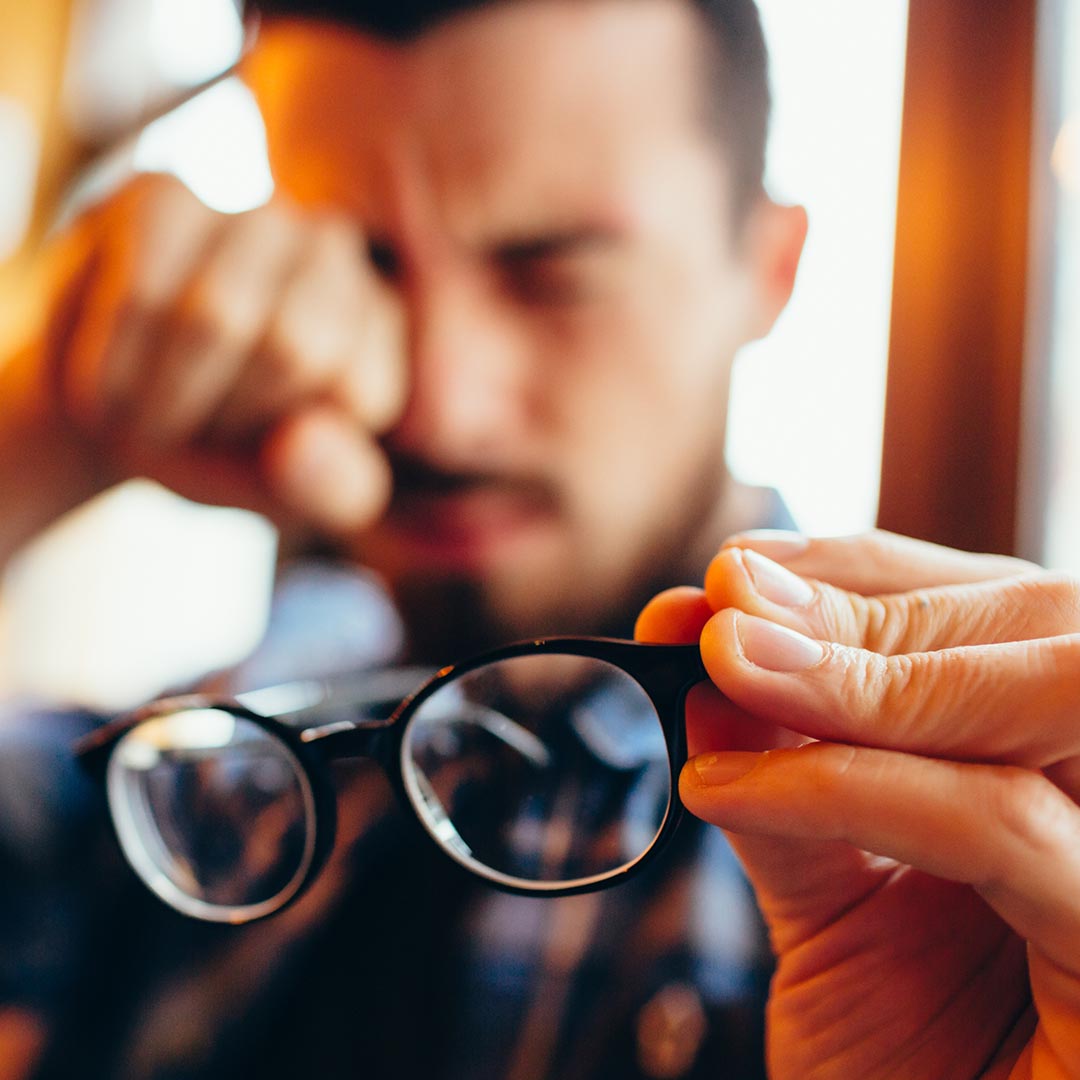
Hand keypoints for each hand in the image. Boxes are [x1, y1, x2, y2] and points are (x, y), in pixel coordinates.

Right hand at [7, 172, 405, 549]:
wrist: (113, 412)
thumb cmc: (223, 451)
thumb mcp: (291, 492)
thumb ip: (331, 487)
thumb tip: (301, 440)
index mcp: (383, 325)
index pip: (359, 389)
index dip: (295, 447)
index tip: (263, 451)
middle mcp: (335, 252)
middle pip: (293, 347)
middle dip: (228, 416)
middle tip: (200, 430)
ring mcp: (252, 212)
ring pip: (216, 317)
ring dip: (166, 399)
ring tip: (154, 414)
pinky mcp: (164, 194)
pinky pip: (141, 291)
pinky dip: (113, 369)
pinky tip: (110, 385)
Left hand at [636, 530, 1079, 1078]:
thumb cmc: (907, 1067)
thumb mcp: (835, 905)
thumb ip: (793, 789)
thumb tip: (717, 672)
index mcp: (1066, 773)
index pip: (999, 617)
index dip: (868, 572)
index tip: (735, 572)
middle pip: (1042, 627)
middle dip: (866, 603)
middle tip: (723, 606)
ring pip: (1049, 697)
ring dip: (861, 672)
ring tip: (723, 665)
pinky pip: (999, 823)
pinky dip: (850, 787)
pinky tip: (724, 792)